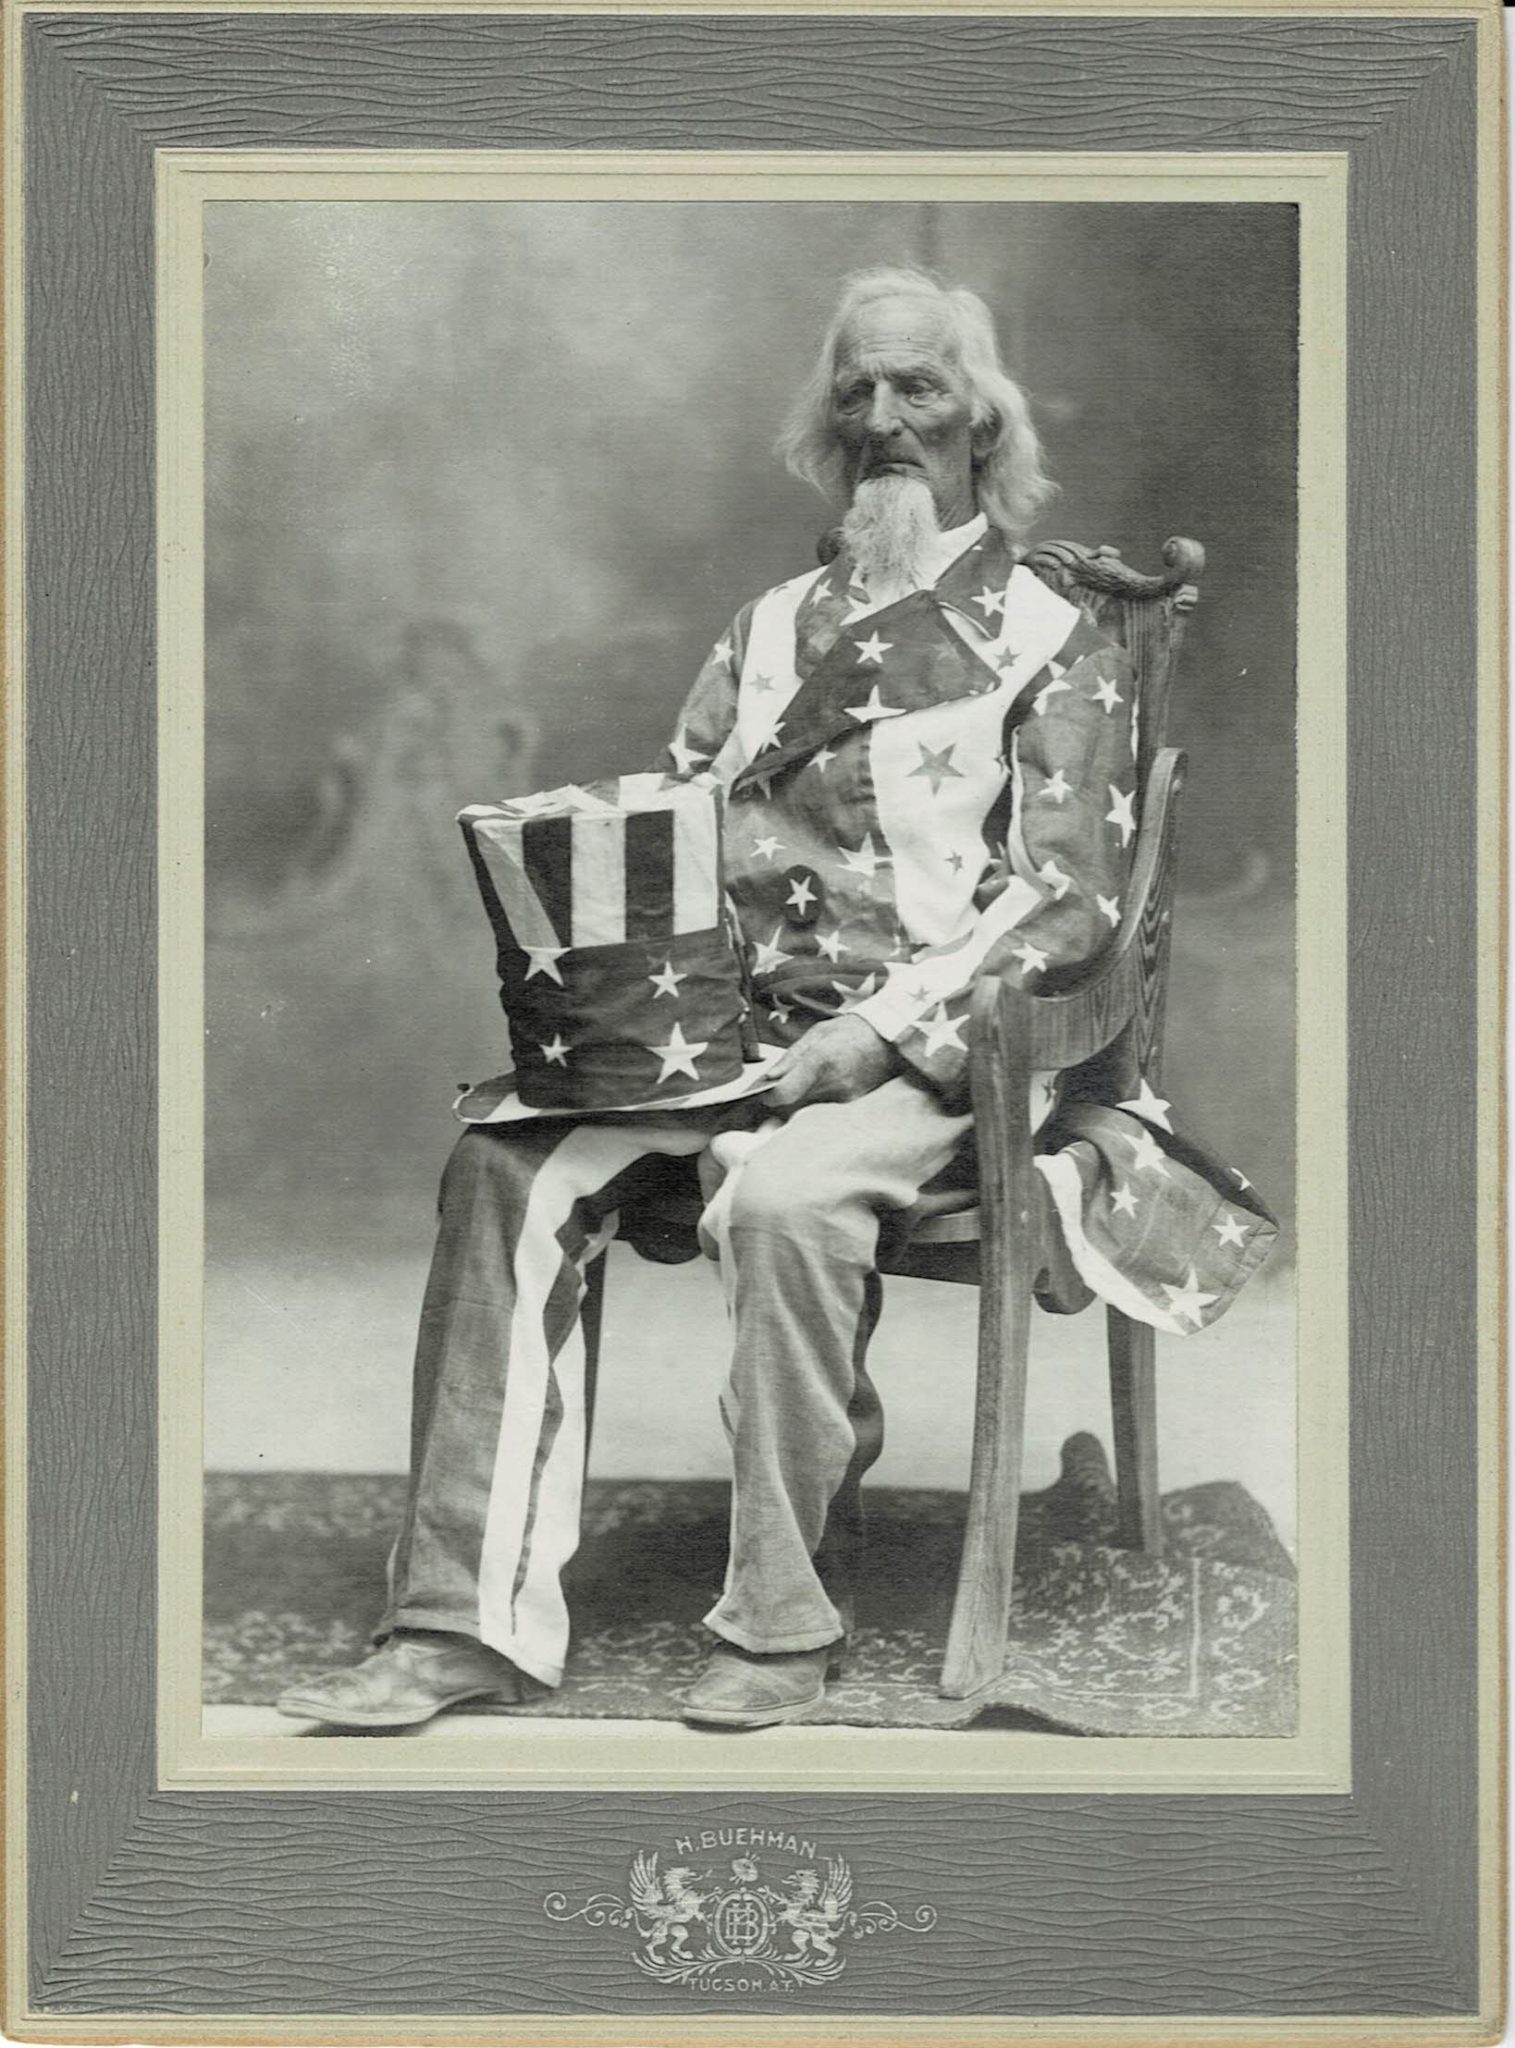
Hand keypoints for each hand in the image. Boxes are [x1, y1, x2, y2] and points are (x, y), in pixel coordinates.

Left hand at [764, 1015, 897, 1113]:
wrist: (891, 1038)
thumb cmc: (852, 1031)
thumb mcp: (817, 1034)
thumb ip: (791, 1057)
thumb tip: (770, 1078)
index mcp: (821, 1060)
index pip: (784, 1094)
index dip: (770, 1097)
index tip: (767, 1093)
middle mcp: (834, 1083)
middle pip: (794, 1104)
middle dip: (786, 1097)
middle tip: (786, 1085)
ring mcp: (847, 1097)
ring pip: (811, 1107)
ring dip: (804, 1098)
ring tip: (814, 1079)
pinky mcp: (855, 1104)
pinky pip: (827, 1107)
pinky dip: (822, 1098)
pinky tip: (829, 1083)